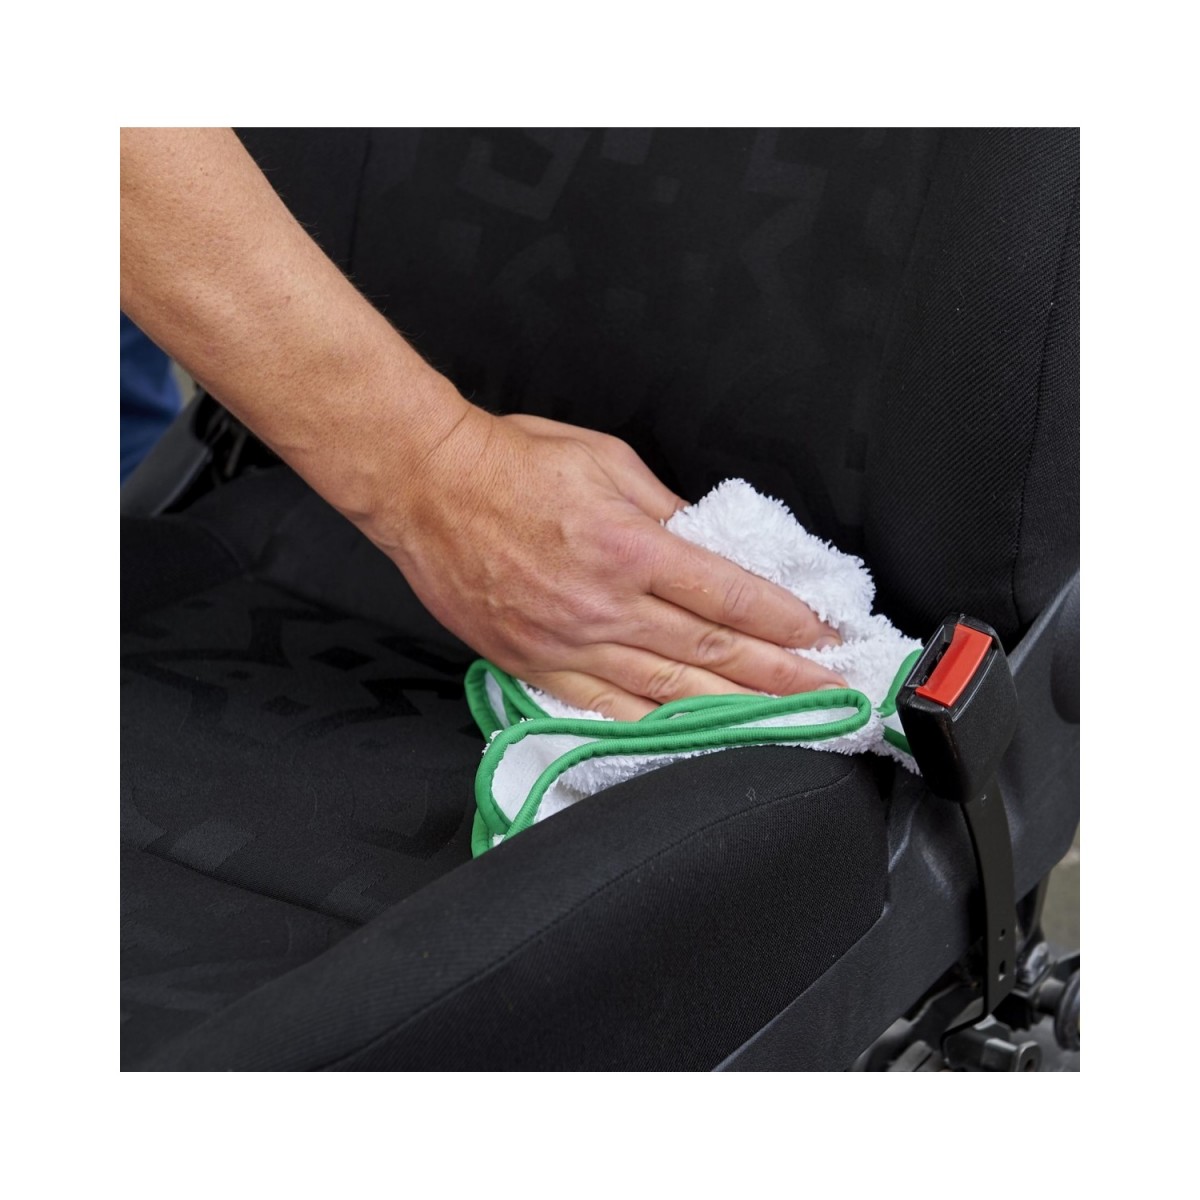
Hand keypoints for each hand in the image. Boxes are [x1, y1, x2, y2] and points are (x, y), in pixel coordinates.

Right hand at [362, 407, 845, 719]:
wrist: (426, 486)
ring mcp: (567, 643)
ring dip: (736, 709)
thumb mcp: (606, 460)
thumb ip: (666, 510)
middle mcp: (603, 605)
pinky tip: (695, 739)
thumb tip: (709, 544)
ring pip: (668, 691)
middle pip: (711, 653)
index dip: (783, 619)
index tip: (821, 634)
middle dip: (782, 676)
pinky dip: (656, 726)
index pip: (727, 595)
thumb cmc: (512, 462)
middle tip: (830, 693)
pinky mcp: (535, 665)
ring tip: (784, 724)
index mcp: (628, 547)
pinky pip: (606, 707)